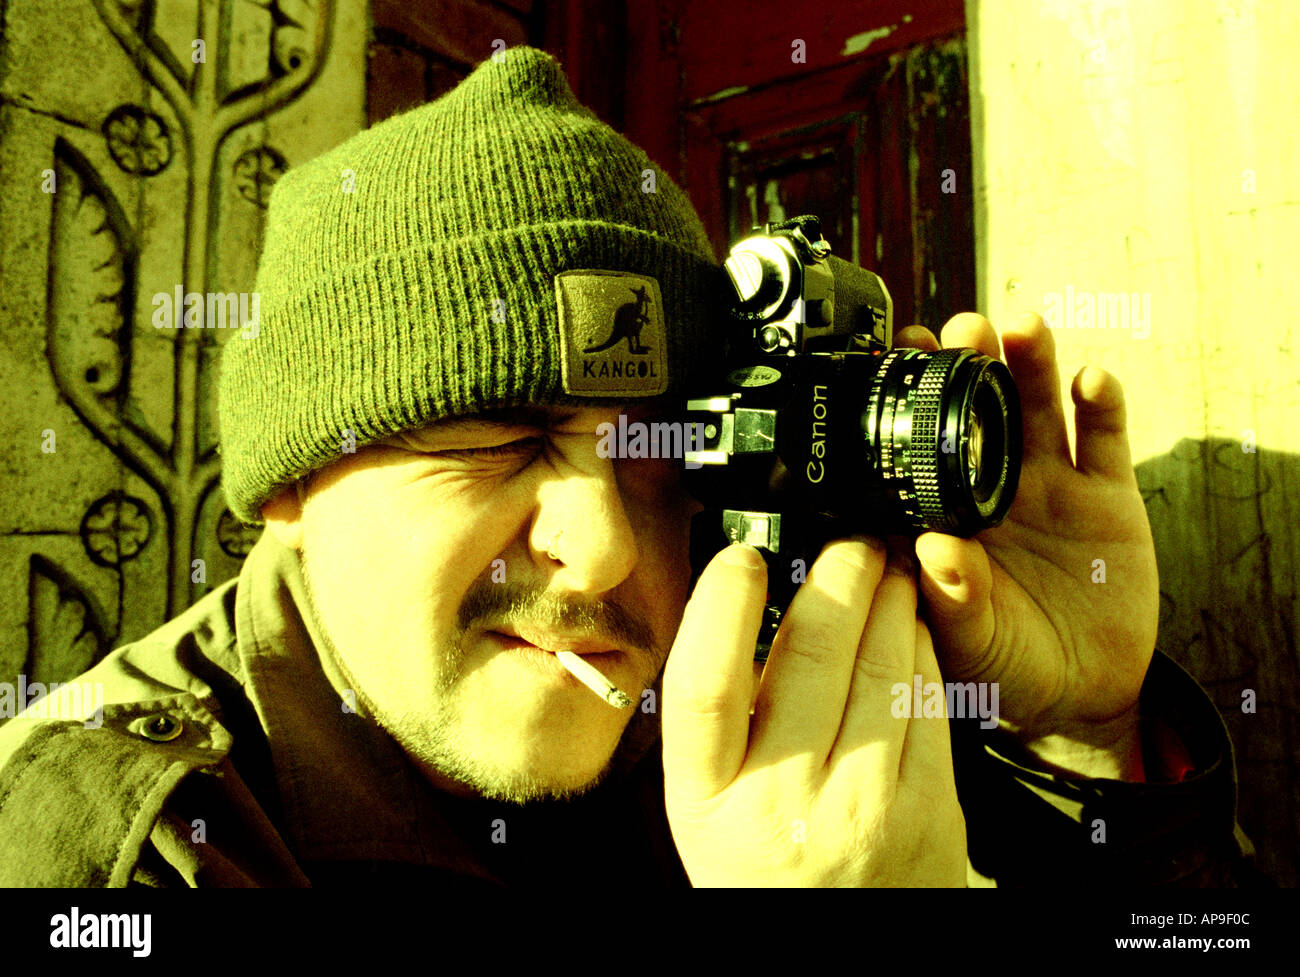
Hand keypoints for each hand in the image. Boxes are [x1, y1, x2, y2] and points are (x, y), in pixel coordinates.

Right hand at [661, 537, 966, 886]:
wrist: (849, 946)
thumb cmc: (770, 859)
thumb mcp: (713, 801)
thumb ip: (722, 719)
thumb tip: (751, 606)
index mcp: (708, 798)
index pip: (705, 685)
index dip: (722, 607)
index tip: (742, 557)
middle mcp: (782, 802)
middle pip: (812, 656)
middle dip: (838, 577)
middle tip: (849, 543)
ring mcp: (863, 806)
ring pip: (881, 665)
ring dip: (888, 599)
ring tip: (886, 569)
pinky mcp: (929, 808)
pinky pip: (926, 699)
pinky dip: (921, 647)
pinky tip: (912, 626)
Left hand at [893, 313, 1158, 778]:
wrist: (1080, 694)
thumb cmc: (1004, 666)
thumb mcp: (970, 644)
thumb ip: (954, 598)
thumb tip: (936, 550)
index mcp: (945, 510)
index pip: (922, 437)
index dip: (914, 392)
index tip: (902, 354)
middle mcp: (993, 483)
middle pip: (980, 405)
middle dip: (971, 360)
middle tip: (961, 329)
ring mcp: (1050, 484)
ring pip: (1039, 407)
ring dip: (1031, 362)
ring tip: (1021, 327)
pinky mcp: (1107, 495)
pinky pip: (1104, 439)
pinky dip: (1101, 404)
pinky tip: (1090, 379)